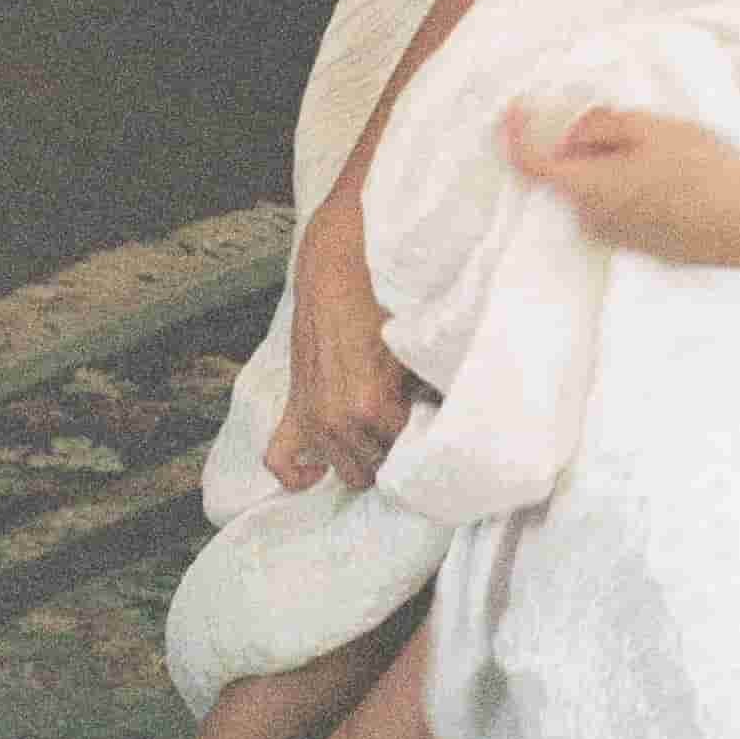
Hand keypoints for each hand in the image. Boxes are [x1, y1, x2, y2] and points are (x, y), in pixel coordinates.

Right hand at [271, 205, 423, 495]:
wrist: (339, 265)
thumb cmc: (385, 299)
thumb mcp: (420, 344)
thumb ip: (434, 387)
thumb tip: (458, 416)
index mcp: (369, 406)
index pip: (406, 456)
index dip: (425, 440)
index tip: (435, 423)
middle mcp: (335, 420)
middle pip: (377, 470)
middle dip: (396, 452)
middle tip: (411, 424)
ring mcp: (310, 418)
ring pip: (345, 473)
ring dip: (364, 458)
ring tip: (384, 432)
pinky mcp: (293, 408)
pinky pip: (281, 461)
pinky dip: (301, 472)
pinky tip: (322, 466)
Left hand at [502, 102, 739, 267]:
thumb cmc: (700, 171)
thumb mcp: (650, 128)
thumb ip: (601, 124)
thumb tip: (576, 133)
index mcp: (586, 189)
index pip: (529, 164)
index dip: (515, 133)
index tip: (518, 107)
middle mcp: (593, 221)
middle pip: (571, 173)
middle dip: (585, 143)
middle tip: (626, 120)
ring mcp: (620, 238)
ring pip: (599, 190)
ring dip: (614, 164)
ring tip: (663, 146)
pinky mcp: (646, 246)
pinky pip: (623, 207)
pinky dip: (632, 184)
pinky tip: (675, 173)